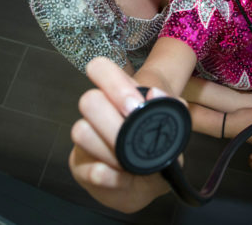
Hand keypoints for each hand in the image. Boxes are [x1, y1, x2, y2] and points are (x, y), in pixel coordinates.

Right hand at [69, 57, 170, 212]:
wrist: (148, 181)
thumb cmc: (157, 145)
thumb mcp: (170, 124)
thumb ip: (169, 106)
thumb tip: (155, 94)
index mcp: (120, 95)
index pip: (100, 69)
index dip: (114, 84)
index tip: (135, 106)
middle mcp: (98, 113)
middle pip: (88, 100)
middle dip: (113, 122)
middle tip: (132, 136)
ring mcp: (86, 139)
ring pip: (81, 132)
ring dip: (110, 150)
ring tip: (130, 162)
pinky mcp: (80, 167)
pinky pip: (86, 168)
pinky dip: (106, 174)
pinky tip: (121, 177)